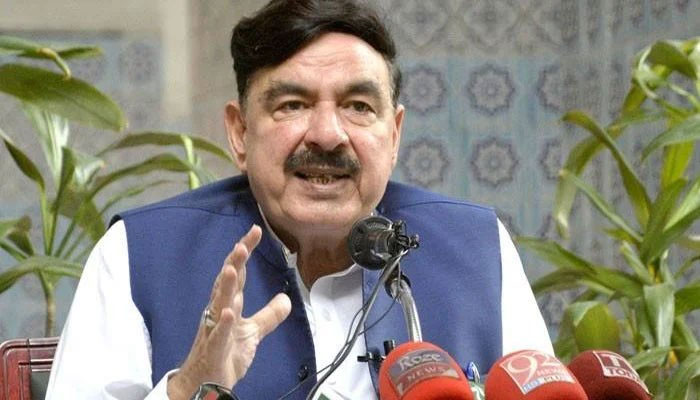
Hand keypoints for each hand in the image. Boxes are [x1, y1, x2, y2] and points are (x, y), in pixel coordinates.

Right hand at [167, 225, 291, 399]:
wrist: (205, 384)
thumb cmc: (224, 355)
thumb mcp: (252, 332)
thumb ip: (268, 315)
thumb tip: (285, 298)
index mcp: (228, 304)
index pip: (238, 273)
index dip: (245, 252)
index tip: (255, 231)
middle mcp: (218, 312)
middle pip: (227, 282)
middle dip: (235, 262)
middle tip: (244, 242)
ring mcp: (214, 329)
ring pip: (220, 303)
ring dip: (226, 286)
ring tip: (233, 268)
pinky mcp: (214, 349)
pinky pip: (218, 335)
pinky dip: (223, 323)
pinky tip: (228, 312)